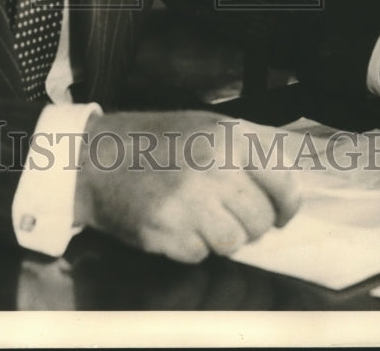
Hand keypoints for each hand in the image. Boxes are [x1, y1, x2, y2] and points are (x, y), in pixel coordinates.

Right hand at [73, 110, 300, 263]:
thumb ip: (246, 151)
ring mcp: (191, 200)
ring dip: (218, 236)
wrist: (94, 156)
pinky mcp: (169, 230)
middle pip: (259, 221)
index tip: (279, 215)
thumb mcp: (204, 125)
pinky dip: (190, 245)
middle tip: (220, 209)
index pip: (283, 186)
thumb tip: (283, 190)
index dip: (285, 207)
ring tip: (193, 213)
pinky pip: (201, 254)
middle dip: (245, 222)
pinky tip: (171, 221)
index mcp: (229, 137)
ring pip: (233, 243)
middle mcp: (215, 167)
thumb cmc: (152, 140)